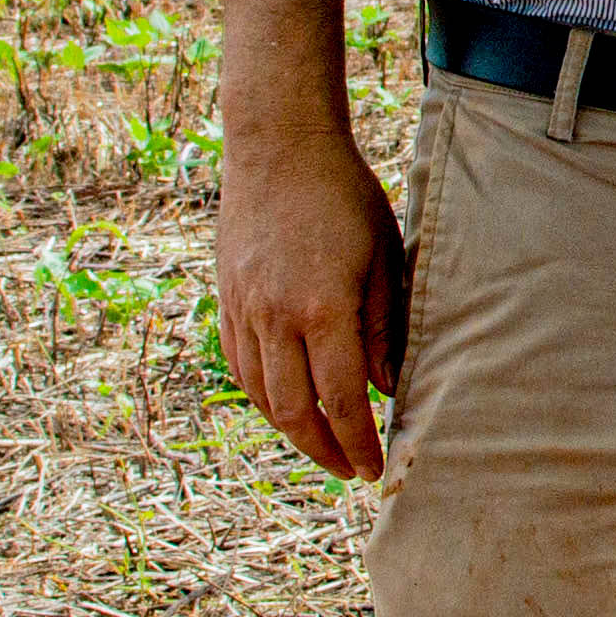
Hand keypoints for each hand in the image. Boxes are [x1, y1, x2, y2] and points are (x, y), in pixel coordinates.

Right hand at [215, 121, 405, 481]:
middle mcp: (275, 317)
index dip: (358, 442)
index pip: (341, 400)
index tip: (374, 468)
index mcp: (322, 309)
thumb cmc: (344, 196)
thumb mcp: (383, 258)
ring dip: (291, 431)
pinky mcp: (227, 299)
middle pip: (295, 411)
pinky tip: (283, 405)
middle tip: (349, 470)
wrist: (278, 146)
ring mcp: (244, 310)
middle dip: (325, 450)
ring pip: (261, 395)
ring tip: (321, 446)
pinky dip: (261, 396)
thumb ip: (385, 328)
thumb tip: (388, 390)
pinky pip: (239, 365)